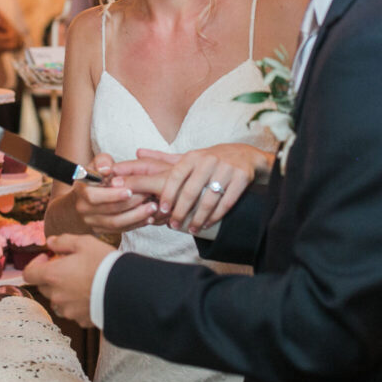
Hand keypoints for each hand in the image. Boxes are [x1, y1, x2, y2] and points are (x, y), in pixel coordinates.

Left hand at [23, 234, 115, 326]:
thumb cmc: (103, 263)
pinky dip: (77, 304)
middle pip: (44, 287)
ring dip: (64, 292)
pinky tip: (90, 295)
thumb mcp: (84, 243)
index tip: (48, 258)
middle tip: (68, 267)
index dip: (35, 264)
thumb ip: (63, 241)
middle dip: (52, 277)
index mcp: (53, 275)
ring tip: (81, 282)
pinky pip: (73, 312)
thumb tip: (50, 242)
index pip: (28, 274)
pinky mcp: (81, 320)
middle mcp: (56, 295)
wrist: (125, 289)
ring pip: (58, 301)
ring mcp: (68, 310)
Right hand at [72, 154, 158, 233]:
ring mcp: (92, 222)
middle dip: (131, 204)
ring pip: (116, 222)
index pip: (94, 196)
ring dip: (137, 215)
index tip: (130, 190)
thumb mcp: (96, 164)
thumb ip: (102, 161)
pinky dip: (136, 224)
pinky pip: (120, 230)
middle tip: (148, 195)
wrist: (85, 199)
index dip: (112, 195)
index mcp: (81, 191)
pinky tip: (149, 217)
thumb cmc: (95, 177)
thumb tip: (107, 170)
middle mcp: (84, 208)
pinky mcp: (101, 231)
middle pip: (109, 210)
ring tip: (153, 207)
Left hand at [120, 145, 272, 232]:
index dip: (167, 193)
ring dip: (198, 217)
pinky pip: (227, 201)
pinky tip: (207, 224)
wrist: (245, 155)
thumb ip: (162, 157)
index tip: (160, 209)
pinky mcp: (242, 177)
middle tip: (173, 225)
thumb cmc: (209, 159)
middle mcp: (209, 160)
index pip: (176, 175)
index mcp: (193, 156)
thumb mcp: (188, 157)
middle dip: (181, 210)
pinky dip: (216, 215)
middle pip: (191, 190)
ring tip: (190, 229)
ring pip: (209, 198)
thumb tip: (137, 152)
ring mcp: (226, 168)